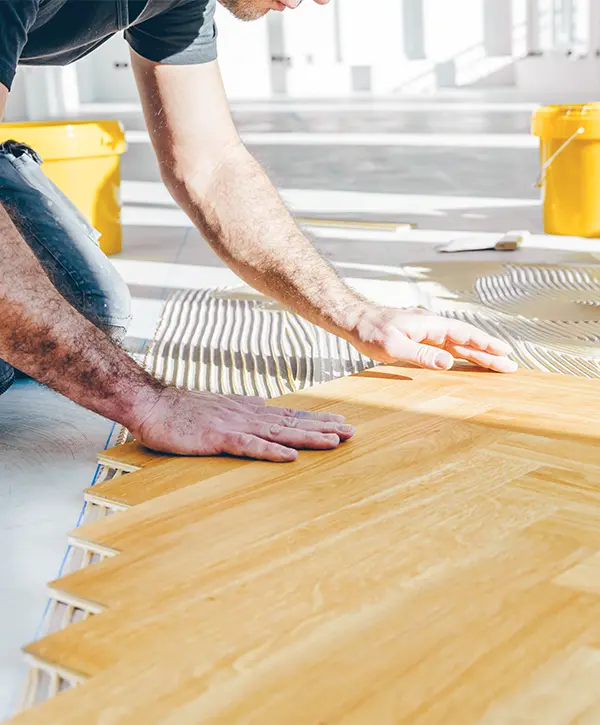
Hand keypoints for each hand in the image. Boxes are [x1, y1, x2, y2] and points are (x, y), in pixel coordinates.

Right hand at [130, 387, 354, 461]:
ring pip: (278, 433)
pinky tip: (290, 457)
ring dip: (308, 437)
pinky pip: (249, 446)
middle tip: (352, 431)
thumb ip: (243, 406)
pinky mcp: (218, 439)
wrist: (153, 406)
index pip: (289, 415)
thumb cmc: (183, 409)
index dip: (316, 419)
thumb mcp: (219, 405)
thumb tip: (264, 404)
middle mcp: (247, 415)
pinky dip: (271, 452)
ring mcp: (234, 426)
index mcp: (248, 410)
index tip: (340, 421)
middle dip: (323, 427)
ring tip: (334, 441)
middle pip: (292, 422)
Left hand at [349, 305, 516, 372]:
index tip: (505, 353)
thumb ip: (422, 355)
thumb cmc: (370, 332)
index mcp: (430, 325)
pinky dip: (460, 353)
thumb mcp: (394, 347)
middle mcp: (432, 326)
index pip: (465, 335)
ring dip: (477, 354)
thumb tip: (449, 363)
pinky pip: (446, 346)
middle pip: (466, 340)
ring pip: (458, 344)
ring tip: (497, 365)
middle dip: (489, 353)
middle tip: (510, 366)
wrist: (354, 320)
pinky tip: (467, 360)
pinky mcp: (419, 337)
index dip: (486, 345)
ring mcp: (426, 331)